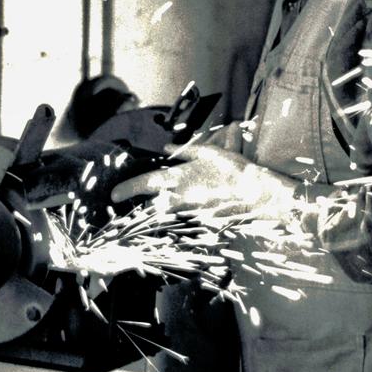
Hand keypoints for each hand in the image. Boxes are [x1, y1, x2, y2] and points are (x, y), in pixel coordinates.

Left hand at [110, 144, 294, 217]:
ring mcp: (190, 212)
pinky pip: (183, 218)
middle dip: (142, 206)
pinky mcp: (200, 221)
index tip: (113, 194)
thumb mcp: (210, 153)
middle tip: (132, 205)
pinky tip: (189, 207)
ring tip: (167, 204)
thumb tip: (166, 149)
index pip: (146, 183)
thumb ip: (185, 152)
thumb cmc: (234, 170)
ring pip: (167, 213)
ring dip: (162, 210)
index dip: (127, 189)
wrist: (257, 195)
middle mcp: (181, 198)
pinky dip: (180, 214)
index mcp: (181, 178)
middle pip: (151, 206)